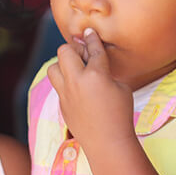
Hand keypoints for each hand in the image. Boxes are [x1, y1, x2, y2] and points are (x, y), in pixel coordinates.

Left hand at [46, 28, 133, 149]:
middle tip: (84, 56)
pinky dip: (66, 83)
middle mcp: (76, 81)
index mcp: (95, 74)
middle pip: (64, 51)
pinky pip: (58, 86)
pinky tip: (78, 90)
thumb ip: (106, 71)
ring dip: (63, 65)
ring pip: (53, 67)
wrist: (108, 143)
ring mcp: (66, 93)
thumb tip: (96, 64)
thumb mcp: (122, 87)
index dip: (92, 38)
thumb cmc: (121, 114)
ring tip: (76, 72)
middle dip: (74, 49)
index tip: (89, 31)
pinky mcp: (62, 104)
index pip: (93, 48)